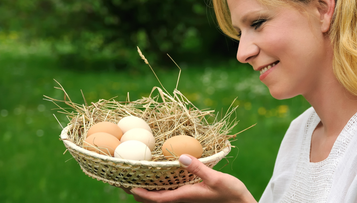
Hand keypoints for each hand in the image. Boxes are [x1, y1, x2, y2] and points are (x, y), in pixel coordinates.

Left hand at [126, 154, 255, 202]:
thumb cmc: (230, 194)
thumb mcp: (216, 179)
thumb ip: (199, 168)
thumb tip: (181, 157)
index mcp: (184, 196)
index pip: (157, 199)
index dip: (141, 194)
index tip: (128, 187)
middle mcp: (183, 198)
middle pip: (155, 199)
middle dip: (139, 192)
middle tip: (125, 181)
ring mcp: (187, 197)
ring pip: (162, 196)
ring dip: (148, 190)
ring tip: (138, 178)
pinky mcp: (192, 194)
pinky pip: (170, 192)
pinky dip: (160, 187)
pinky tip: (160, 177)